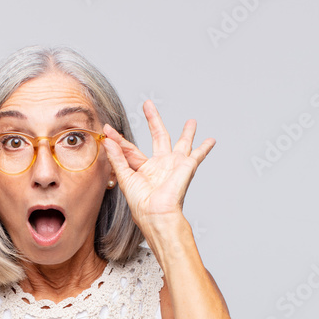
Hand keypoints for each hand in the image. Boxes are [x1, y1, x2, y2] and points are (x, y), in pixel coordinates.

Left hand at [101, 100, 214, 227]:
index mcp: (143, 169)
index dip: (118, 139)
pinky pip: (198, 154)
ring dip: (187, 133)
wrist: (157, 213)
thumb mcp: (125, 177)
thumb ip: (117, 158)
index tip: (108, 129)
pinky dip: (205, 147)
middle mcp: (159, 165)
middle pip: (157, 136)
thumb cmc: (141, 203)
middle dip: (153, 120)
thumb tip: (107, 140)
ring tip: (191, 121)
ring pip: (181, 143)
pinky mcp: (186, 166)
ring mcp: (174, 164)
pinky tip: (211, 140)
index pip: (130, 149)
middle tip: (148, 104)